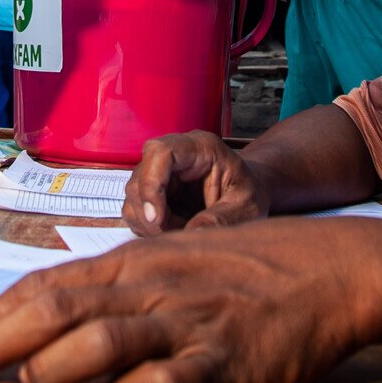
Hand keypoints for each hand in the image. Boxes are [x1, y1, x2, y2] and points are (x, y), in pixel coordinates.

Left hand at [0, 219, 381, 382]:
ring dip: (53, 365)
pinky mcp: (227, 360)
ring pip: (106, 339)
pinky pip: (175, 378)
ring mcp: (188, 323)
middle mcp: (151, 287)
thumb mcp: (170, 261)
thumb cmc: (242, 268)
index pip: (48, 285)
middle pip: (61, 309)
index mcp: (133, 263)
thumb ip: (115, 288)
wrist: (328, 269)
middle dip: (3, 339)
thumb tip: (48, 318)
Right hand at [123, 131, 269, 234]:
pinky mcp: (152, 191)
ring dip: (150, 224)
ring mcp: (159, 172)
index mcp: (200, 147)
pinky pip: (135, 211)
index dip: (151, 183)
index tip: (157, 218)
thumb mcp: (246, 208)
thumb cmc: (249, 194)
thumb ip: (221, 219)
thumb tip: (193, 235)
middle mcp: (174, 155)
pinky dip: (149, 228)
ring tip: (182, 230)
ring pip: (133, 197)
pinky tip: (174, 229)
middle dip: (152, 214)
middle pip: (139, 178)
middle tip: (179, 233)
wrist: (247, 195)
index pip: (160, 152)